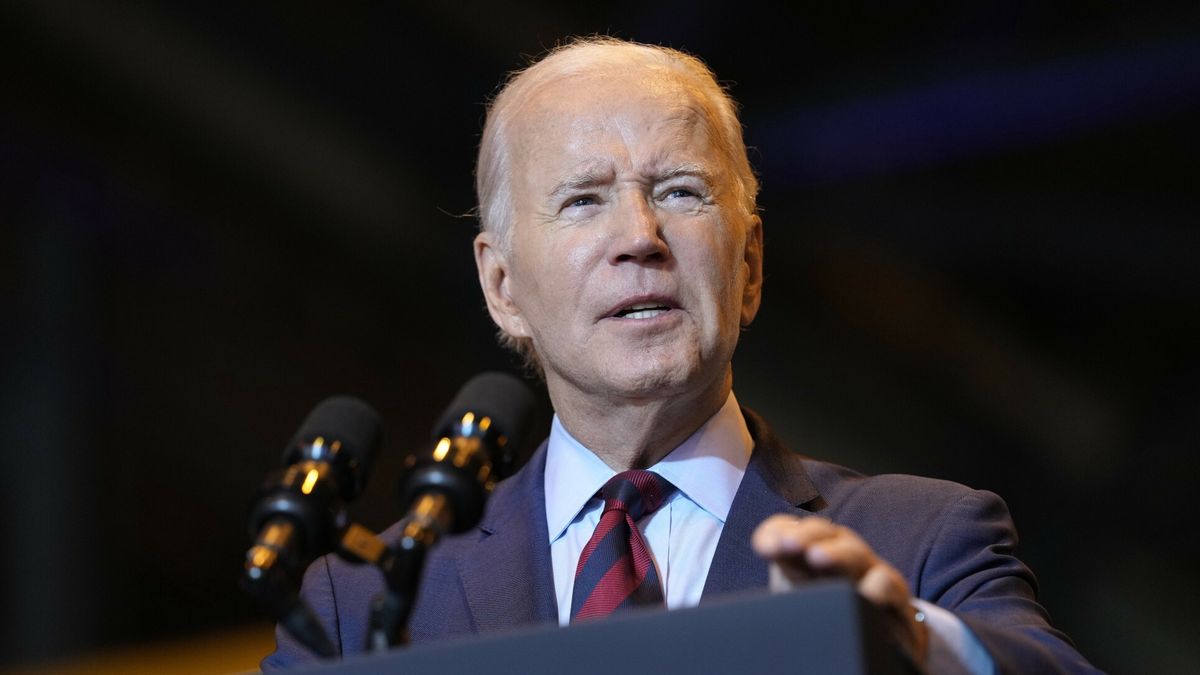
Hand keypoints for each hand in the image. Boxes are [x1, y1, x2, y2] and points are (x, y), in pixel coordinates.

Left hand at [752, 514, 928, 664]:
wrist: (880, 641)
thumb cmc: (828, 616)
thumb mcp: (796, 602)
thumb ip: (778, 591)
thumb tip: (749, 602)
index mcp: (805, 553)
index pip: (786, 530)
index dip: (774, 533)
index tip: (764, 548)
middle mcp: (836, 553)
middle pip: (821, 533)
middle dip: (803, 536)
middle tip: (788, 546)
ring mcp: (866, 569)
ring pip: (853, 551)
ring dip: (835, 552)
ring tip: (817, 558)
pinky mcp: (894, 594)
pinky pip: (886, 582)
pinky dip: (875, 586)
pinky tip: (863, 594)